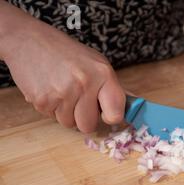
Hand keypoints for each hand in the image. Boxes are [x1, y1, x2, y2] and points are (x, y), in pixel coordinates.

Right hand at [0, 3, 124, 132]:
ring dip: (66, 113)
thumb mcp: (96, 63)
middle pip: (89, 125)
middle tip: (78, 100)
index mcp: (103, 74)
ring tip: (62, 91)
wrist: (28, 40)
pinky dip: (52, 108)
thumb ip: (112, 87)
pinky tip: (50, 90)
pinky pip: (52, 118)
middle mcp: (85, 84)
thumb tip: (134, 106)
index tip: (105, 113)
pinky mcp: (43, 101)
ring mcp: (62, 93)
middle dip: (84, 118)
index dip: (110, 117)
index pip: (116, 114)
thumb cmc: (66, 53)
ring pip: (69, 124)